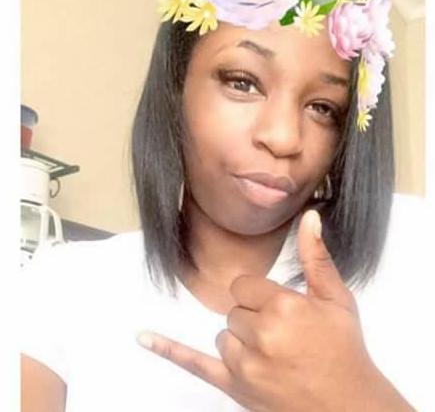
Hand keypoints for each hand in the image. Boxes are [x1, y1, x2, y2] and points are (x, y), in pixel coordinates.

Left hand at [137, 210, 414, 411]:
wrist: (349, 406)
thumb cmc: (344, 350)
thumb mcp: (336, 299)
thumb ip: (316, 256)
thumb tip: (309, 217)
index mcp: (282, 307)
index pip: (244, 286)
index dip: (261, 295)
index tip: (279, 307)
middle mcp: (260, 333)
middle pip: (233, 310)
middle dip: (254, 317)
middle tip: (284, 334)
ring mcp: (244, 363)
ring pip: (223, 335)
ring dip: (241, 339)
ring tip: (274, 352)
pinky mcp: (234, 386)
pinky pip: (194, 364)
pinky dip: (168, 349)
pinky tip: (144, 336)